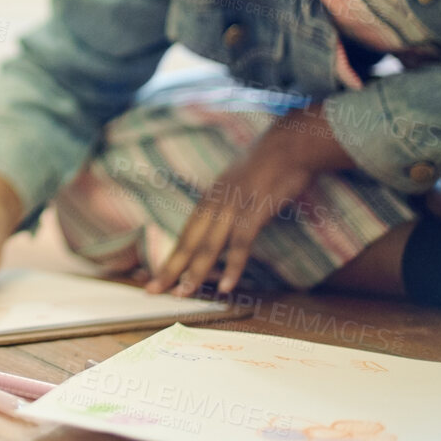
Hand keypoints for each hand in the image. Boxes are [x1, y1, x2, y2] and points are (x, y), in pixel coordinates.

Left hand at [146, 105, 352, 296]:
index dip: (169, 256)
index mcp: (210, 199)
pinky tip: (226, 286)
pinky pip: (240, 243)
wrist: (288, 146)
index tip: (153, 275)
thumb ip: (226, 205)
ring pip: (209, 246)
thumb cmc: (266, 166)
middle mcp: (215, 204)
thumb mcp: (237, 184)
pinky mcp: (254, 212)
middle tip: (152, 290)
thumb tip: (219, 224)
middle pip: (188, 242)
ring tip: (182, 294)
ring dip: (195, 272)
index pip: (185, 234)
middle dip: (170, 268)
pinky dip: (232, 266)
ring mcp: (233, 208)